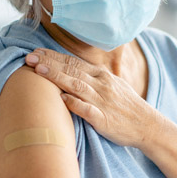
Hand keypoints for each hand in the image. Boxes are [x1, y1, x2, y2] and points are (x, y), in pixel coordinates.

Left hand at [24, 48, 157, 147]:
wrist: (147, 125)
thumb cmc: (127, 107)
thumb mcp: (113, 85)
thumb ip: (93, 78)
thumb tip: (72, 71)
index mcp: (102, 76)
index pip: (74, 62)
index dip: (53, 57)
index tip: (36, 52)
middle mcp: (101, 85)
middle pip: (71, 70)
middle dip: (49, 63)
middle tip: (29, 57)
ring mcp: (102, 101)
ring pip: (76, 86)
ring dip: (57, 77)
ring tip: (38, 71)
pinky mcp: (104, 119)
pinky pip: (87, 110)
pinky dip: (74, 103)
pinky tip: (61, 98)